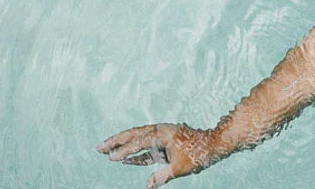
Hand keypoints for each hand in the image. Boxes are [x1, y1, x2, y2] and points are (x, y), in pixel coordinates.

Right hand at [97, 123, 219, 187]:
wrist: (215, 144)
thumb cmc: (199, 154)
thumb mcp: (181, 167)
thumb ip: (162, 176)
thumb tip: (148, 186)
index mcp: (163, 134)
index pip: (140, 142)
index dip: (125, 151)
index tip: (112, 158)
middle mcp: (160, 131)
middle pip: (134, 134)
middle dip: (116, 141)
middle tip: (99, 147)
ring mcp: (162, 136)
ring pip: (138, 139)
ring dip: (123, 145)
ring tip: (106, 150)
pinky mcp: (164, 143)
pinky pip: (147, 148)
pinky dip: (136, 153)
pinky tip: (125, 160)